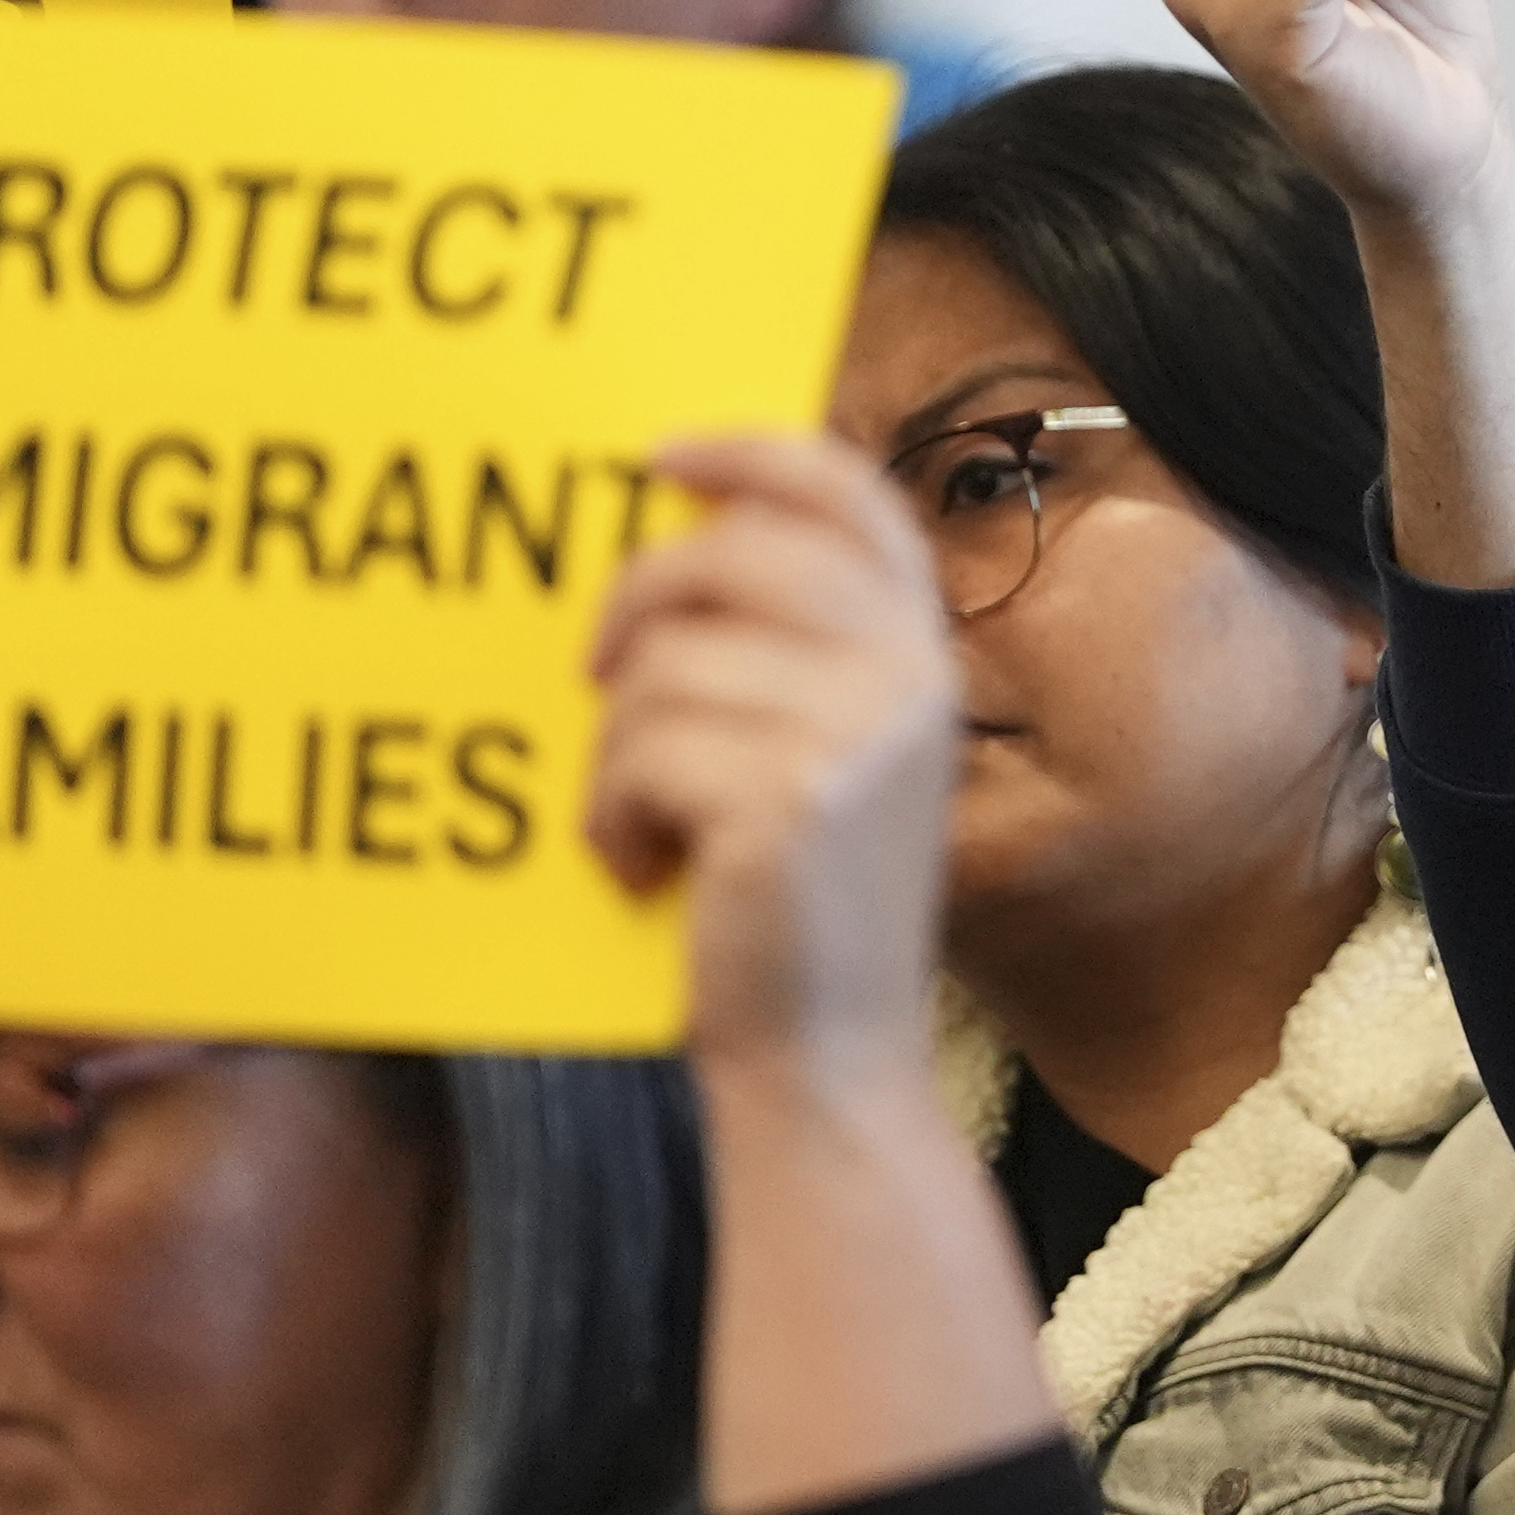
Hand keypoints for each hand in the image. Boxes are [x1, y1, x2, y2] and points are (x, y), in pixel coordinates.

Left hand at [585, 434, 962, 1098]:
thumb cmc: (795, 905)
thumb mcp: (824, 755)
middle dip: (634, 602)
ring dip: (618, 750)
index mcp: (920, 652)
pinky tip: (639, 870)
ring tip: (641, 822)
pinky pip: (640, 752)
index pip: (847, 494)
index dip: (749, 452)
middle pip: (731, 555)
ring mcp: (856, 736)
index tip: (657, 458)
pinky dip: (610, 816)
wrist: (828, 1062)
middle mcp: (908, 678)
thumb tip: (669, 533)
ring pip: (665, 666)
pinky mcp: (788, 799)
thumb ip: (787, 650)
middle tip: (593, 675)